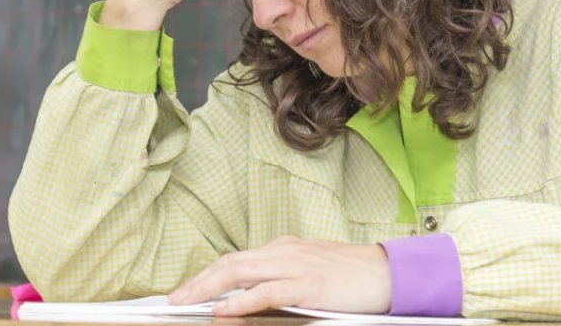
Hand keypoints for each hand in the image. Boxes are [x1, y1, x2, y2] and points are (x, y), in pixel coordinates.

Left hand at [167, 236, 391, 315]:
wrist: (388, 273)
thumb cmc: (352, 276)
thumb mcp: (310, 272)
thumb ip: (280, 280)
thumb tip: (249, 298)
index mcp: (284, 248)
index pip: (236, 259)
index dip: (207, 274)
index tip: (186, 289)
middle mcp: (284, 252)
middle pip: (230, 263)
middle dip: (198, 281)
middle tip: (173, 299)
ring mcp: (295, 266)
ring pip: (241, 272)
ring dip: (208, 288)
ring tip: (186, 302)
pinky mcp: (308, 285)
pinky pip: (267, 292)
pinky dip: (241, 301)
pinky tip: (223, 310)